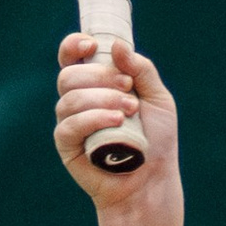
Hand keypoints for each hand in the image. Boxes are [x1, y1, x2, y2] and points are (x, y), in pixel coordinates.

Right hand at [54, 34, 179, 217]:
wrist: (153, 180)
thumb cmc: (156, 139)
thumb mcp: (158, 98)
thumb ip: (141, 69)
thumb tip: (117, 45)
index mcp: (95, 84)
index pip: (71, 57)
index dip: (74, 45)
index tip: (92, 45)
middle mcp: (78, 100)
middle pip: (70, 75)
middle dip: (100, 76)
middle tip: (128, 87)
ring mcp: (70, 122)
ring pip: (70, 98)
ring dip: (102, 99)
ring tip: (129, 111)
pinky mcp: (67, 145)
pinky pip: (69, 125)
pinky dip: (93, 119)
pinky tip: (116, 122)